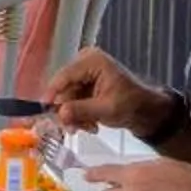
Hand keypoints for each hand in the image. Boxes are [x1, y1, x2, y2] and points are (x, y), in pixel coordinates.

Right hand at [46, 48, 170, 137]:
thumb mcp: (106, 109)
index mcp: (92, 61)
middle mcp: (85, 62)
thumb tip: (59, 113)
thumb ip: (81, 110)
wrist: (146, 110)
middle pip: (64, 88)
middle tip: (73, 129)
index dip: (53, 94)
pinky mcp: (84, 83)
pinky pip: (72, 100)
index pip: (64, 76)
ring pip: (66, 97)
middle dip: (68, 111)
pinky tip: (90, 123)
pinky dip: (78, 113)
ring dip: (74, 115)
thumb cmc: (132, 105)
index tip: (45, 111)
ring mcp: (84, 73)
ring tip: (88, 127)